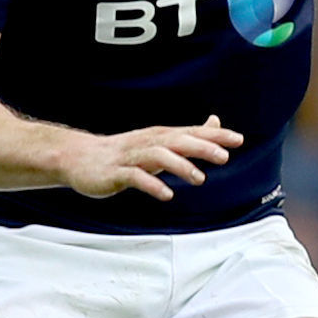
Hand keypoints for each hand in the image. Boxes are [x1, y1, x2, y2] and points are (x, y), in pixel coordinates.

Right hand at [63, 114, 242, 201]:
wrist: (78, 158)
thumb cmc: (125, 152)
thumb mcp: (159, 142)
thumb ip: (188, 135)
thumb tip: (215, 123)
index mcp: (160, 137)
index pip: (191, 133)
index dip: (215, 136)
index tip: (239, 139)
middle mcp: (148, 143)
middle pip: (177, 141)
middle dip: (201, 147)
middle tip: (225, 157)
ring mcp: (131, 157)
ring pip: (157, 156)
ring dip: (180, 166)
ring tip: (200, 179)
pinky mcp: (116, 173)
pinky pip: (135, 178)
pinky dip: (152, 185)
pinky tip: (167, 194)